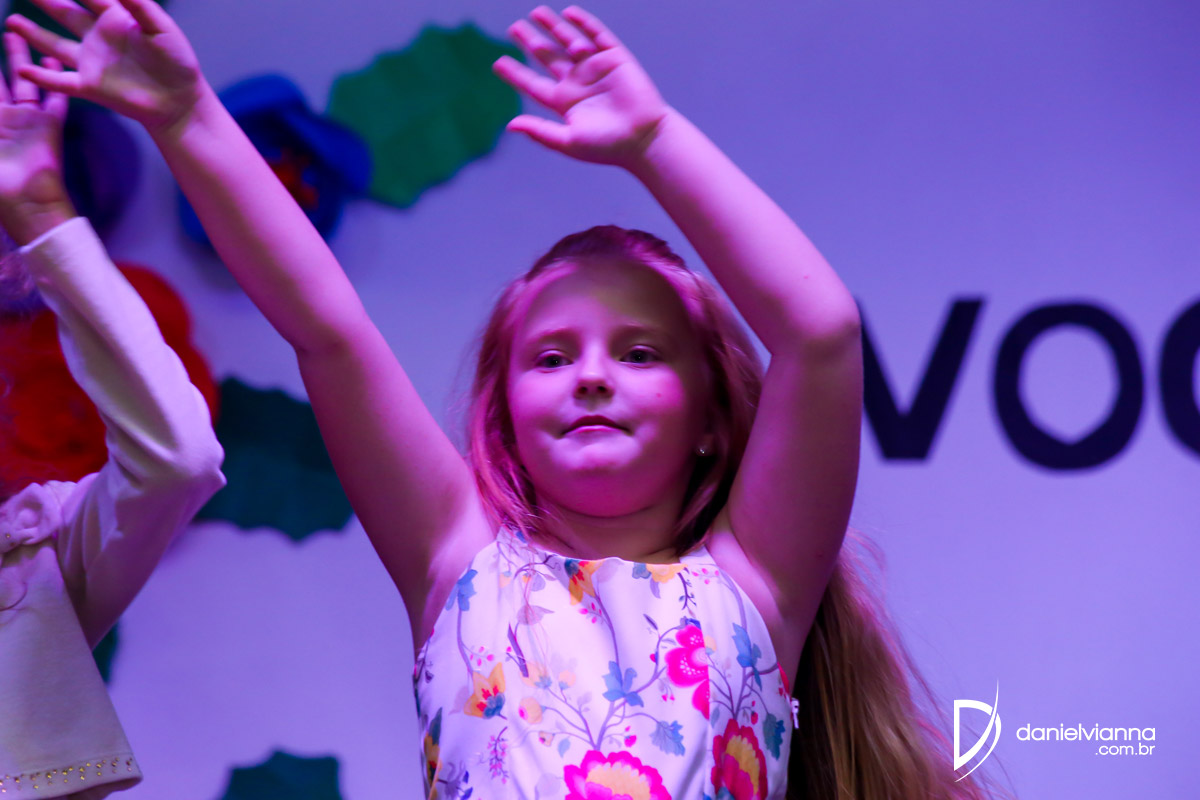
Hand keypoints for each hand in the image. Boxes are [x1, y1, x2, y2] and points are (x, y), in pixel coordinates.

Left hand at [0, 32, 71, 242]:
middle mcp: (5, 120)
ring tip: (19, 36)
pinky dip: (54, 82)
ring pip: (25, 83)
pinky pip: (54, 100)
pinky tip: (53, 63)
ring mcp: (28, 122)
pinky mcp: (49, 127)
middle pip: (0, 81)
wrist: (27, 203)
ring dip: (21, 60)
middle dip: (0, 59)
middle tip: (3, 33)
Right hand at [6, 0, 203, 134]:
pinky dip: (42, 76)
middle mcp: (98, 37)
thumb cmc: (177, 62)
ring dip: (33, 34)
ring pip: (54, 44)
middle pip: (64, 13)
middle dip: (45, 1)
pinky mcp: (91, 86)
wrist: (180, 101)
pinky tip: (22, 67)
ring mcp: (92, 62)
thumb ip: (138, 4)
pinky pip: (61, 81)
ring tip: (11, 22)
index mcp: (115, 18)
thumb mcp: (160, 28)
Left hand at [493, 6, 669, 168]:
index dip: (516, 73)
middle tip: (514, 29)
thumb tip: (510, 125)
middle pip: (548, 58)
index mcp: (564, 102)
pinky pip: (597, 36)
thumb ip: (540, 132)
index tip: (498, 63)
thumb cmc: (607, 146)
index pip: (534, 84)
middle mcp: (577, 82)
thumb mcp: (569, 141)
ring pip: (569, 42)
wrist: (644, 138)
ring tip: (536, 13)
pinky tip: (569, 13)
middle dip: (531, 42)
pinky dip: (584, 23)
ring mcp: (596, 68)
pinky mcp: (615, 58)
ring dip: (553, 27)